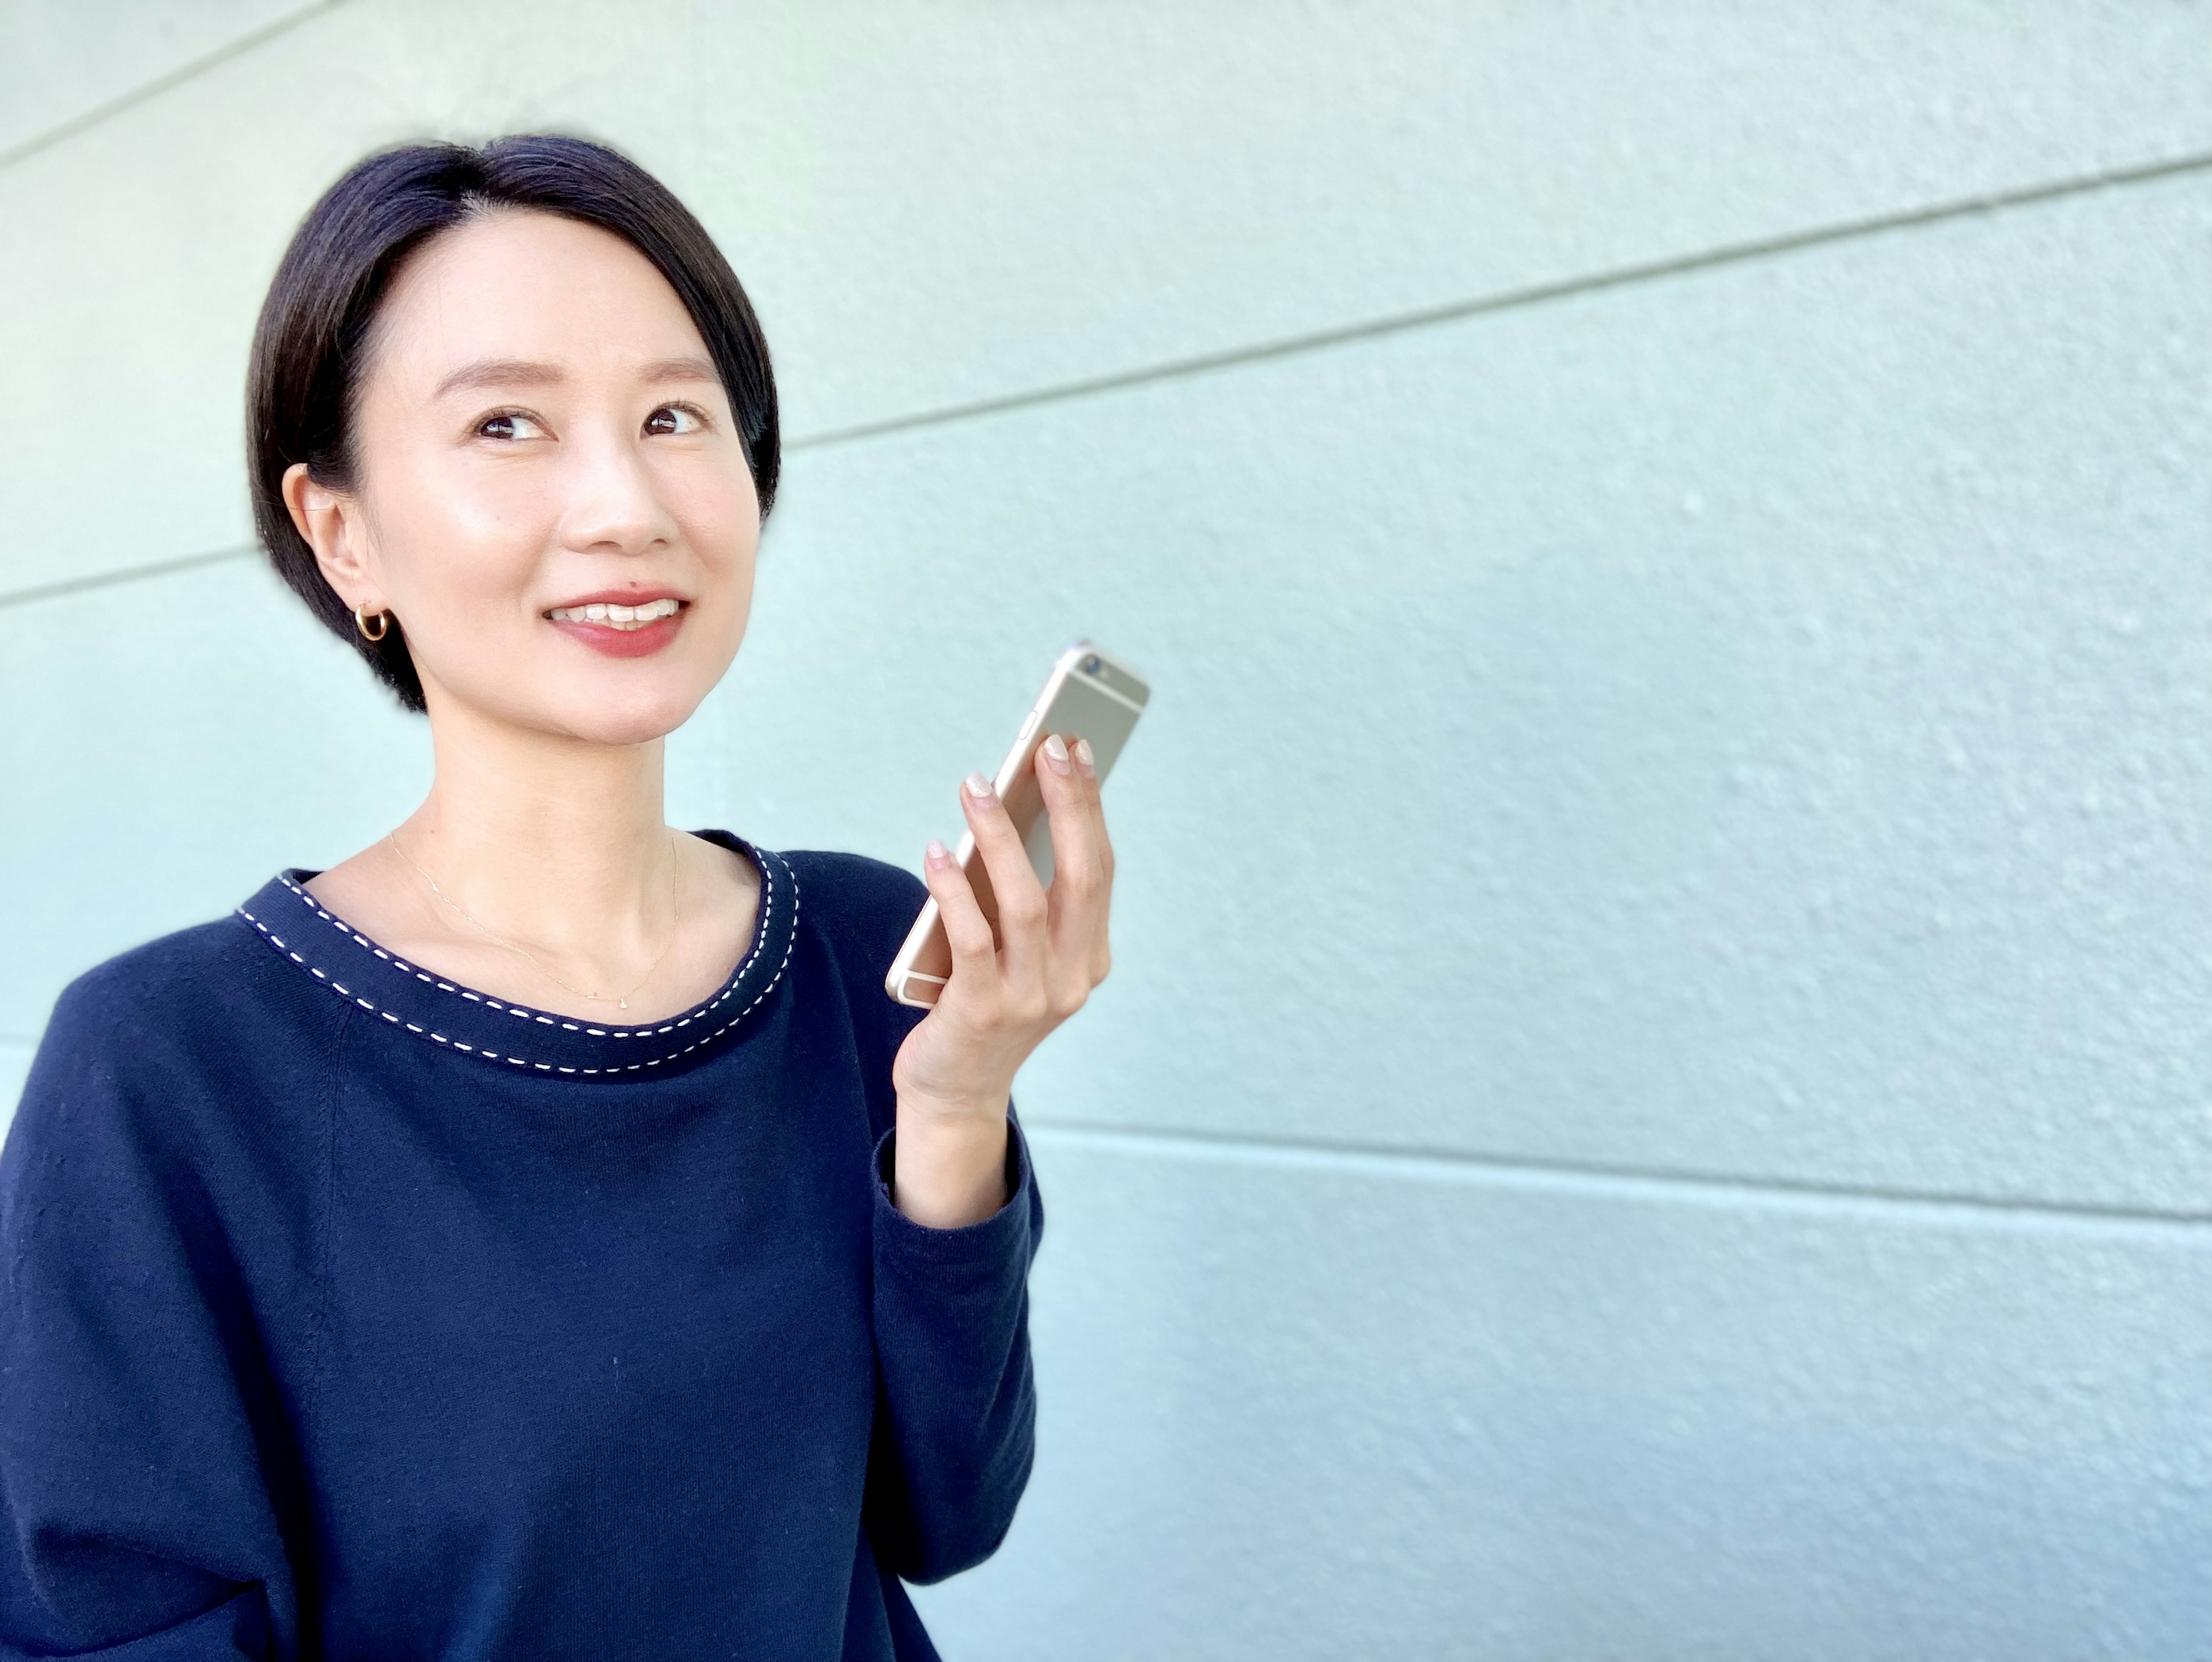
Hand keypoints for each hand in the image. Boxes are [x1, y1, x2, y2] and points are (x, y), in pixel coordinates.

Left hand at [889, 732, 1114, 1226]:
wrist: (956, 1089)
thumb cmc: (980, 1002)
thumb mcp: (1017, 951)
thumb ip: (1024, 898)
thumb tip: (1010, 810)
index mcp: (1089, 957)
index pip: (1099, 868)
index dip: (1088, 806)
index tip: (1074, 749)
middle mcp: (1071, 977)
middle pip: (1079, 876)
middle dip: (1068, 805)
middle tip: (1046, 748)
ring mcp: (1031, 998)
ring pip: (1026, 902)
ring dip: (1001, 836)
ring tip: (975, 786)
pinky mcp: (982, 1012)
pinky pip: (972, 939)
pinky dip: (955, 889)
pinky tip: (939, 849)